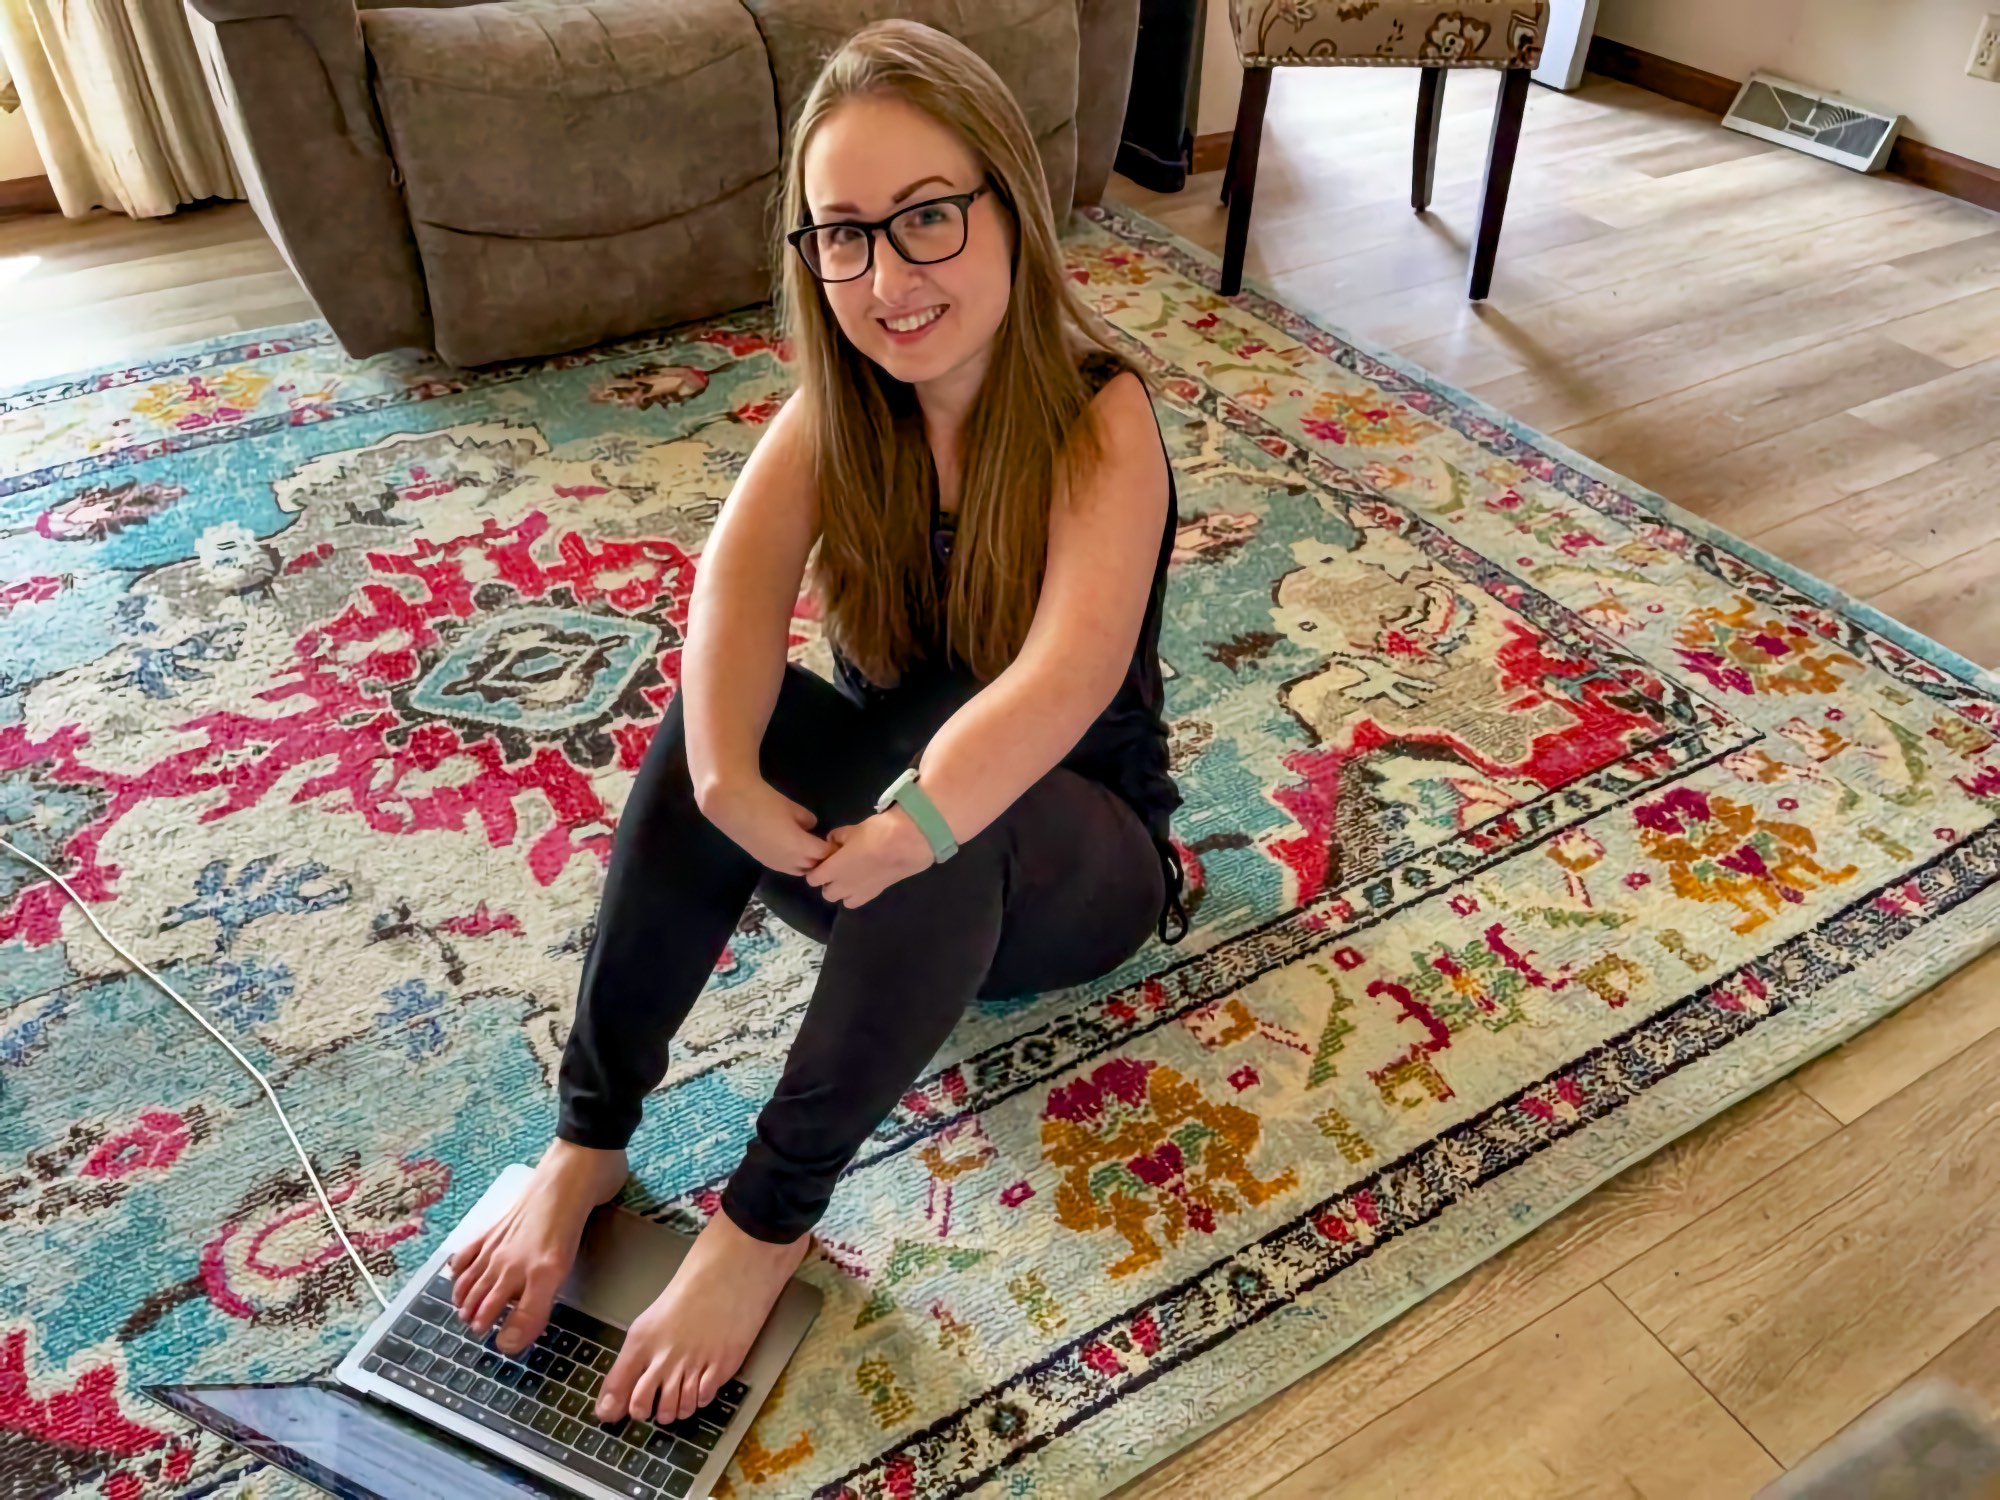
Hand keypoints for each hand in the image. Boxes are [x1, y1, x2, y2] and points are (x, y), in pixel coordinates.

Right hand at [698, 777, 830, 874]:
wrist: (731, 805)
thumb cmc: (765, 802)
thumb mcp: (792, 807)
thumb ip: (806, 820)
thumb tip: (811, 827)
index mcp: (800, 847)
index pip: (825, 854)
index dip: (832, 848)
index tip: (835, 839)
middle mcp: (789, 861)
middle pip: (814, 866)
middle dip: (822, 858)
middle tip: (824, 844)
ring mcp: (774, 863)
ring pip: (799, 870)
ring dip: (807, 862)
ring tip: (808, 847)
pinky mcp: (763, 861)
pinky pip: (785, 868)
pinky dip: (794, 862)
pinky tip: (791, 847)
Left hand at [805, 808, 934, 907]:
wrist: (905, 844)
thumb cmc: (876, 833)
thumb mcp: (852, 830)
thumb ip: (837, 838)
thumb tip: (832, 841)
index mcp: (832, 869)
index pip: (813, 878)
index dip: (816, 870)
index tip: (822, 861)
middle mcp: (842, 885)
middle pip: (826, 892)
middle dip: (828, 882)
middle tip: (835, 868)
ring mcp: (858, 892)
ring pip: (840, 899)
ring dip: (841, 890)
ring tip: (848, 877)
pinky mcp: (873, 895)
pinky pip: (855, 902)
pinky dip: (854, 895)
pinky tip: (861, 882)